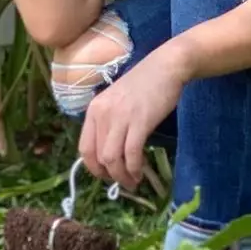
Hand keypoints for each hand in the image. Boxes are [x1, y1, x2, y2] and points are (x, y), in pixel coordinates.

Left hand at [79, 47, 189, 190]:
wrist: (166, 67)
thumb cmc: (144, 85)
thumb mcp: (117, 102)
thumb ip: (110, 123)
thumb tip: (109, 154)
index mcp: (94, 110)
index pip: (84, 148)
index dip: (94, 168)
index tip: (107, 175)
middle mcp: (102, 114)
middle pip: (97, 157)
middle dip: (109, 176)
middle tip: (123, 182)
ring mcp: (119, 117)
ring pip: (112, 159)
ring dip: (122, 176)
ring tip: (133, 181)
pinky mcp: (139, 122)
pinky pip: (131, 153)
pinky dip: (134, 168)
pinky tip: (140, 173)